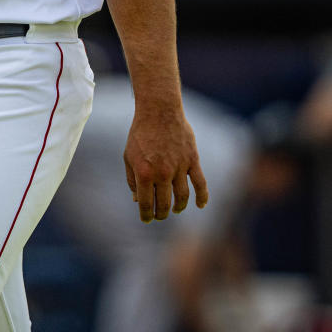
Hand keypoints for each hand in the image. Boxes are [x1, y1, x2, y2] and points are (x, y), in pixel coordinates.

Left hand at [124, 102, 208, 222]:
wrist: (158, 111)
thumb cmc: (140, 134)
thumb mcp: (129, 157)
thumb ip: (132, 179)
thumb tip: (137, 200)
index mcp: (144, 173)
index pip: (146, 203)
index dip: (146, 215)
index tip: (146, 219)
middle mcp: (162, 173)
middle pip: (164, 203)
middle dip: (161, 213)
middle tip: (160, 215)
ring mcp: (179, 167)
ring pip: (182, 196)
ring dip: (179, 207)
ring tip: (176, 209)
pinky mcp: (192, 160)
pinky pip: (200, 183)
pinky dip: (202, 197)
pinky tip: (200, 205)